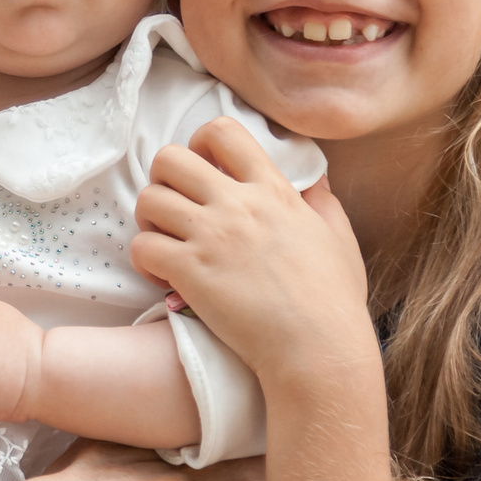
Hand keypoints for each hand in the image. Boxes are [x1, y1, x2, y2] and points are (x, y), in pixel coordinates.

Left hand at [131, 119, 374, 388]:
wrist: (318, 349)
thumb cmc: (333, 301)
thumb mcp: (338, 238)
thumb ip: (322, 203)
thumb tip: (315, 181)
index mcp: (272, 190)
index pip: (222, 131)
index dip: (200, 143)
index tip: (203, 170)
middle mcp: (237, 204)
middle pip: (169, 158)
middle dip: (163, 180)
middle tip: (175, 209)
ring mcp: (211, 236)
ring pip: (148, 199)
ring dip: (149, 221)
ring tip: (166, 244)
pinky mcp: (191, 272)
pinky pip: (142, 247)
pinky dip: (145, 261)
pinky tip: (164, 278)